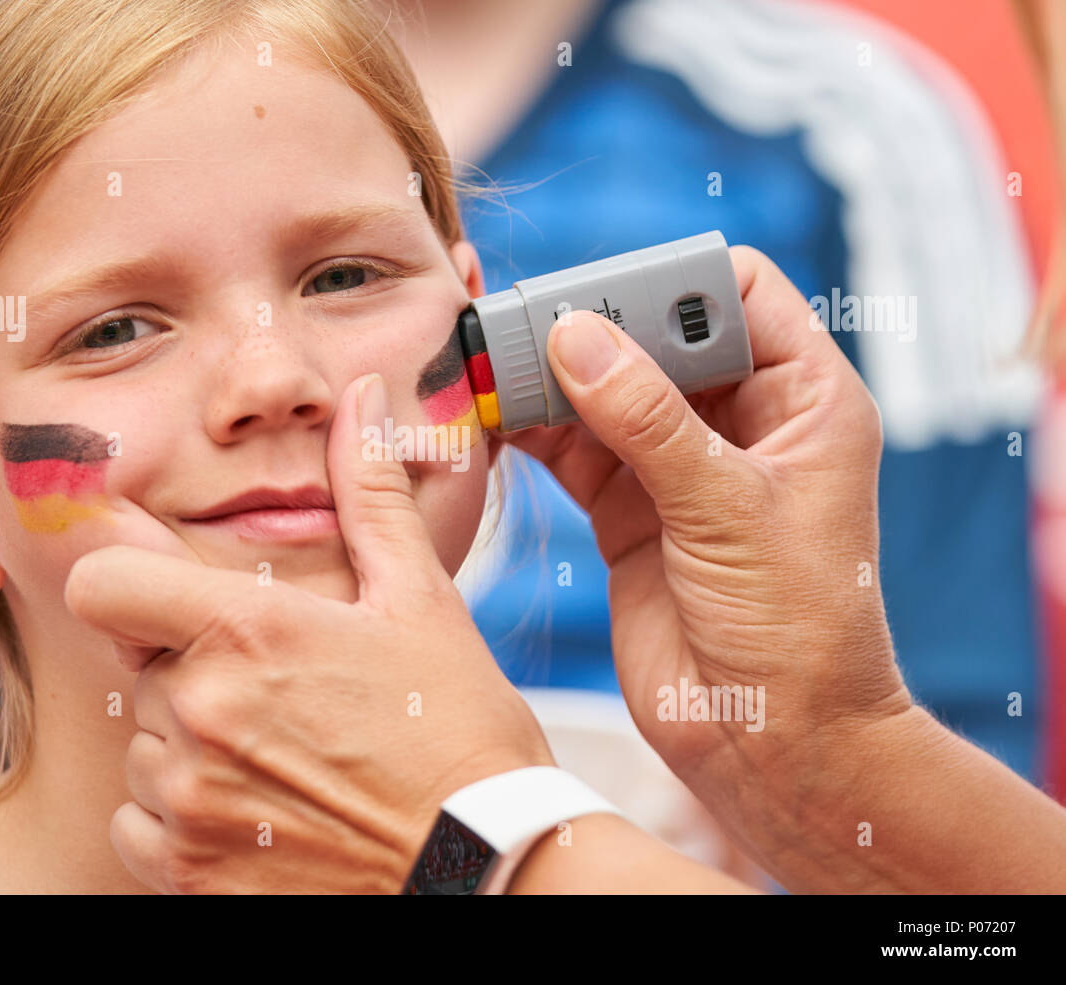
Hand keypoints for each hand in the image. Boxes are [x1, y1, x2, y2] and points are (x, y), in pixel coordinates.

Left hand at [64, 374, 553, 893]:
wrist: (485, 865)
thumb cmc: (458, 730)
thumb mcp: (420, 600)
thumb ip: (370, 493)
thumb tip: (360, 402)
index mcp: (250, 630)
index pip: (102, 581)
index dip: (123, 577)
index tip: (158, 592)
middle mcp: (202, 713)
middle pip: (138, 667)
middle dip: (190, 669)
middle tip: (277, 689)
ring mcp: (191, 800)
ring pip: (142, 747)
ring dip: (189, 744)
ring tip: (280, 754)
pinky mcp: (190, 872)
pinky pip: (137, 823)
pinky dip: (180, 816)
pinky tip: (258, 808)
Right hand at [503, 247, 911, 878]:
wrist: (771, 743)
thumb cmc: (796, 629)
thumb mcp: (728, 510)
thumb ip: (649, 422)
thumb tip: (574, 336)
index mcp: (803, 400)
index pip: (742, 293)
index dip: (677, 279)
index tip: (606, 293)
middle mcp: (741, 423)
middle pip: (656, 335)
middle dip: (594, 326)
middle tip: (526, 322)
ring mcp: (679, 468)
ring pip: (606, 392)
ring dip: (552, 379)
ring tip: (493, 366)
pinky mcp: (630, 513)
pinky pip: (574, 451)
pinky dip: (534, 433)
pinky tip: (496, 420)